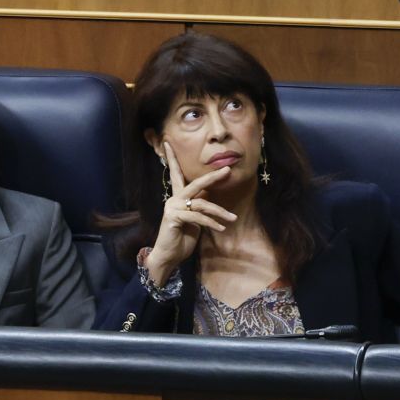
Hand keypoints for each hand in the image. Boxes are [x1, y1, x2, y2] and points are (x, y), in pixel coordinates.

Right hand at [143, 140, 235, 286]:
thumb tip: (210, 199)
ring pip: (201, 203)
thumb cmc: (181, 239)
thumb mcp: (194, 221)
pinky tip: (221, 228)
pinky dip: (211, 222)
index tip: (167, 142)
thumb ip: (199, 209)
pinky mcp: (173, 218)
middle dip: (213, 177)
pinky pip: (198, 217)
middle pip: (195, 183)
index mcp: (177, 197)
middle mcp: (173, 199)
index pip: (175, 174)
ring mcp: (172, 207)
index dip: (172, 158)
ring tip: (232, 219)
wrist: (168, 257)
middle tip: (228, 170)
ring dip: (219, 212)